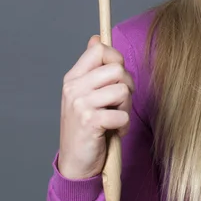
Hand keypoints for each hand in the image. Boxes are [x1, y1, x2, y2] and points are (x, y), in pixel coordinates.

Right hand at [57, 35, 134, 179]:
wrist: (76, 162)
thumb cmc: (87, 126)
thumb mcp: (86, 94)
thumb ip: (93, 68)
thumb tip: (96, 38)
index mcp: (73, 78)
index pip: (99, 49)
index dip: (116, 59)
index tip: (116, 77)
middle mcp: (73, 88)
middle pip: (117, 69)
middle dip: (127, 86)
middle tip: (119, 103)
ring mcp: (80, 104)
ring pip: (122, 90)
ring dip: (126, 107)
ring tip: (115, 118)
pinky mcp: (89, 122)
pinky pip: (122, 114)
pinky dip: (124, 125)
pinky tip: (114, 131)